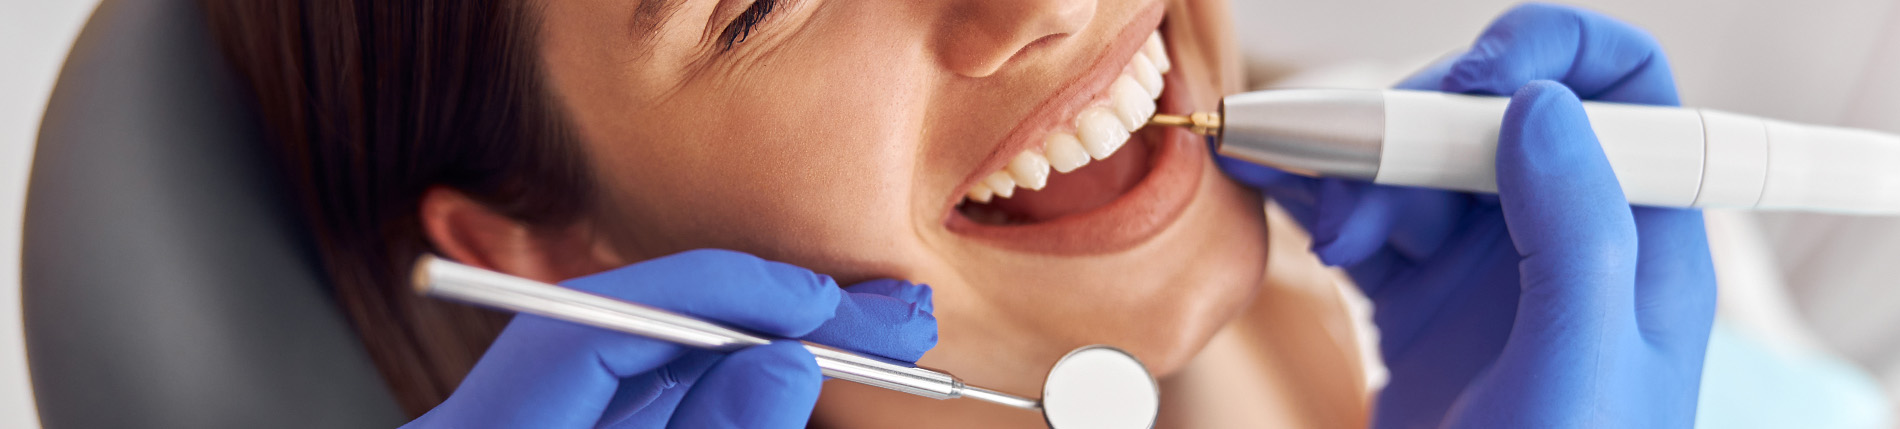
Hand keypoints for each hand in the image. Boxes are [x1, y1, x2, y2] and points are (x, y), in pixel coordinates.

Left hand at [403, 249, 936, 428]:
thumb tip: (786, 365)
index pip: (587, 328)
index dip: (710, 299)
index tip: (814, 304)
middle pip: (628, 338)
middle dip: (759, 323)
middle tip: (876, 321)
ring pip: (649, 371)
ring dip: (759, 354)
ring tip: (866, 348)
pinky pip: (645, 408)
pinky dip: (723, 392)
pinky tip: (794, 377)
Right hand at [1219, 4, 1714, 426]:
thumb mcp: (1582, 363)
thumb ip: (1578, 232)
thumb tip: (1539, 105)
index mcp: (1635, 239)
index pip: (1621, 89)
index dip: (1548, 53)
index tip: (1471, 79)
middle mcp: (1562, 238)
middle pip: (1492, 113)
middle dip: (1418, 131)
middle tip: (1364, 191)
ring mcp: (1485, 270)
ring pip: (1418, 162)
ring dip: (1359, 173)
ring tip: (1330, 236)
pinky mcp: (1418, 302)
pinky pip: (1366, 215)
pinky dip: (1320, 196)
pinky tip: (1282, 198)